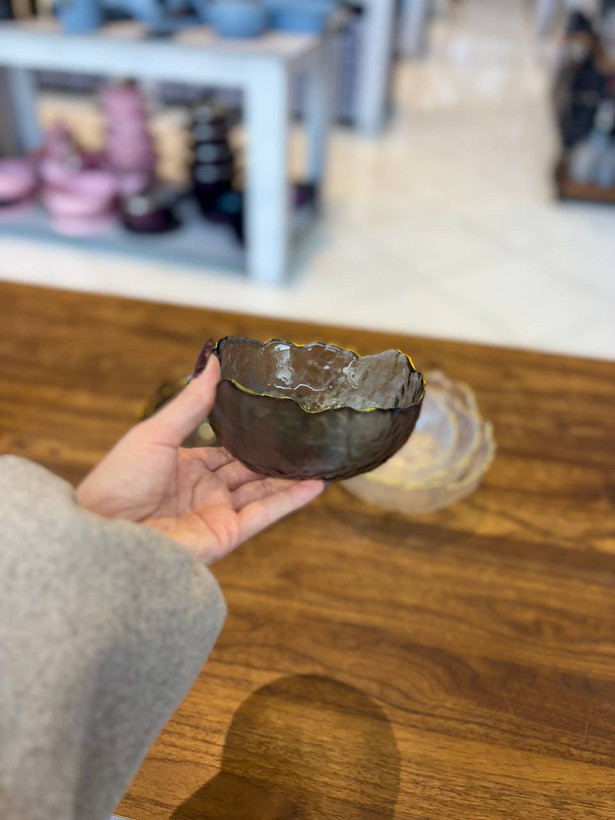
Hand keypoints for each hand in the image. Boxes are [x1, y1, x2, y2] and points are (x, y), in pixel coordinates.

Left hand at [77, 355, 323, 564]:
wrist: (107, 536)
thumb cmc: (119, 483)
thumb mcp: (156, 433)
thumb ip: (191, 403)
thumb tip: (212, 360)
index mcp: (186, 468)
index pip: (227, 451)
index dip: (251, 437)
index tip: (276, 418)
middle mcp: (205, 492)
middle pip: (250, 471)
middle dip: (277, 457)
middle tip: (307, 437)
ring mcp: (217, 514)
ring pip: (264, 491)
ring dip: (291, 478)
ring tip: (321, 459)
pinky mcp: (227, 535)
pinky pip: (265, 514)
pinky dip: (291, 500)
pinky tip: (316, 484)